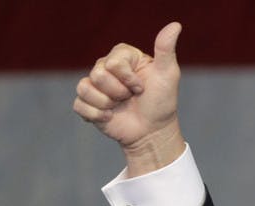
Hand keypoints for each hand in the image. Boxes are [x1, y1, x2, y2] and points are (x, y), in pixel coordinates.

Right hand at [73, 22, 185, 174]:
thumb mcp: (168, 75)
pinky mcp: (87, 103)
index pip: (113, 63)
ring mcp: (95, 85)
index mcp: (122, 56)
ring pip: (86, 89)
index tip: (141, 88)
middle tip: (131, 98)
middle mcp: (106, 67)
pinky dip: (97, 115)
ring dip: (107, 104)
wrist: (153, 131)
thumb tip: (175, 25)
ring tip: (120, 107)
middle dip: (118, 92)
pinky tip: (110, 117)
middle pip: (98, 75)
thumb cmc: (162, 102)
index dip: (128, 79)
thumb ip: (166, 49)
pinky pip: (79, 105)